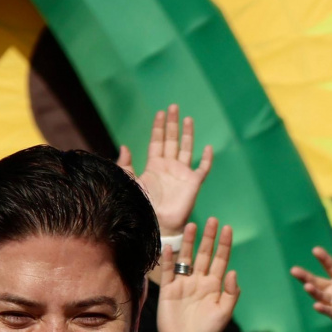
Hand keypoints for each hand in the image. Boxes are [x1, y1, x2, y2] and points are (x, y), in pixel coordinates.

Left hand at [117, 105, 213, 237]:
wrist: (156, 223)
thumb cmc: (142, 206)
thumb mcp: (129, 183)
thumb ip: (125, 165)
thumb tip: (124, 146)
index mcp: (154, 165)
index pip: (157, 141)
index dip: (158, 127)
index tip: (160, 113)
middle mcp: (169, 167)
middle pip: (172, 140)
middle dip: (172, 124)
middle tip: (174, 107)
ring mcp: (182, 174)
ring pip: (186, 149)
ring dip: (188, 134)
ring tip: (188, 119)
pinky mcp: (193, 183)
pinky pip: (202, 168)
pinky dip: (206, 159)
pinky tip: (208, 148)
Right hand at [156, 219, 239, 331]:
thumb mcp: (224, 314)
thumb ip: (230, 294)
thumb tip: (233, 271)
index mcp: (215, 286)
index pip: (221, 260)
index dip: (224, 245)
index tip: (228, 228)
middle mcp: (199, 281)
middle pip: (205, 254)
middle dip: (209, 238)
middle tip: (213, 220)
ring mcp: (184, 283)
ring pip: (187, 258)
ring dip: (189, 242)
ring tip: (192, 226)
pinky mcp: (169, 289)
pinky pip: (169, 271)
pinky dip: (169, 259)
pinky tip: (170, 246)